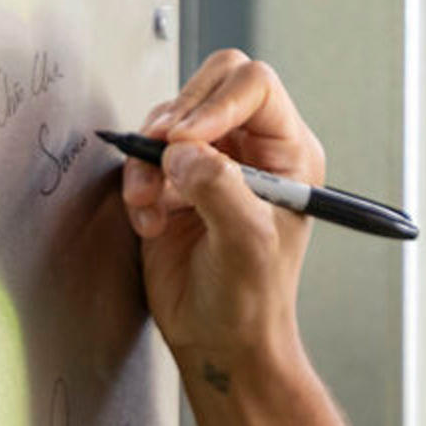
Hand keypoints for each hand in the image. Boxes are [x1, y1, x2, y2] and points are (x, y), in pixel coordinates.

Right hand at [122, 50, 324, 370]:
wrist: (219, 341)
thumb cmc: (250, 300)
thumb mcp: (247, 244)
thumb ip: (219, 189)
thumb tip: (181, 152)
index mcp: (287, 153)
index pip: (254, 86)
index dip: (216, 102)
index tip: (186, 140)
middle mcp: (251, 149)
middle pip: (209, 85)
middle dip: (176, 118)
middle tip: (160, 153)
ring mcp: (210, 164)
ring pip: (169, 120)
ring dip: (149, 157)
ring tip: (148, 203)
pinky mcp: (173, 186)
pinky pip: (144, 158)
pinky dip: (137, 184)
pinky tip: (150, 223)